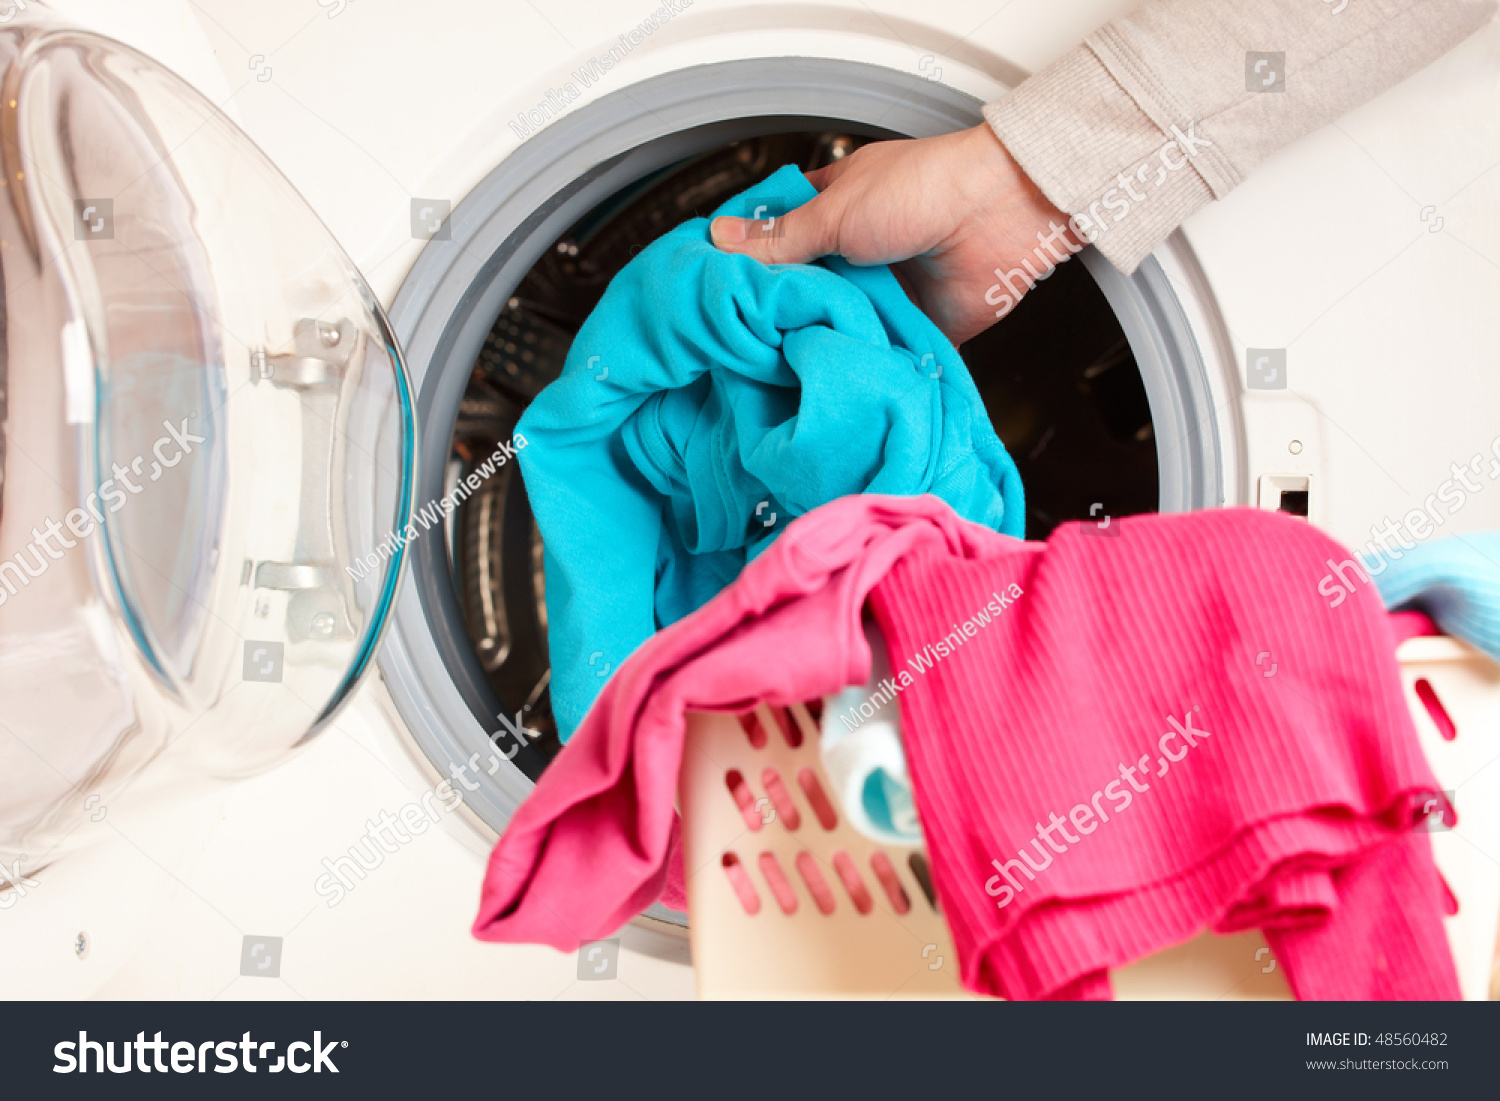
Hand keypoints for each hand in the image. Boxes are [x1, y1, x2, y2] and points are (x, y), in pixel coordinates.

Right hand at [710, 124, 1081, 345]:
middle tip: (739, 341)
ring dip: (817, 340)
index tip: (718, 291)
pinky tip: (827, 377)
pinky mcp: (911, 326)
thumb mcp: (835, 212)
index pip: (778, 236)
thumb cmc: (925, 190)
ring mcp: (883, 290)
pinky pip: (876, 350)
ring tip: (775, 368)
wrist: (1000, 215)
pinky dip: (858, 362)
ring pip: (835, 323)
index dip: (749, 260)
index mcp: (834, 208)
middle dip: (780, 312)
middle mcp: (855, 251)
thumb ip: (779, 238)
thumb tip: (721, 242)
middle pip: (803, 288)